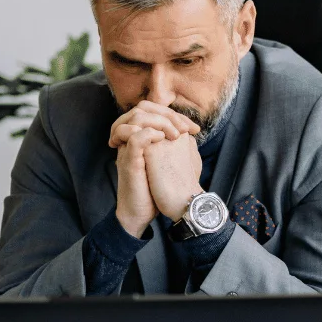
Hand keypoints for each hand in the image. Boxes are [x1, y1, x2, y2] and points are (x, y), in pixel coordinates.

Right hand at [109, 102, 198, 236]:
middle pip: (142, 108)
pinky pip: (135, 138)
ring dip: (160, 121)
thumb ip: (174, 147)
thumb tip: (191, 135)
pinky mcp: (129, 161)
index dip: (175, 115)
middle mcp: (131, 140)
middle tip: (186, 129)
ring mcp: (128, 149)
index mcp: (140, 138)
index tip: (194, 128)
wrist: (141, 212)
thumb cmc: (154, 191)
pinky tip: (165, 140)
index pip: (152, 111)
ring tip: (176, 135)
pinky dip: (150, 134)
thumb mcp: (166, 163)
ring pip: (136, 117)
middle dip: (168, 114)